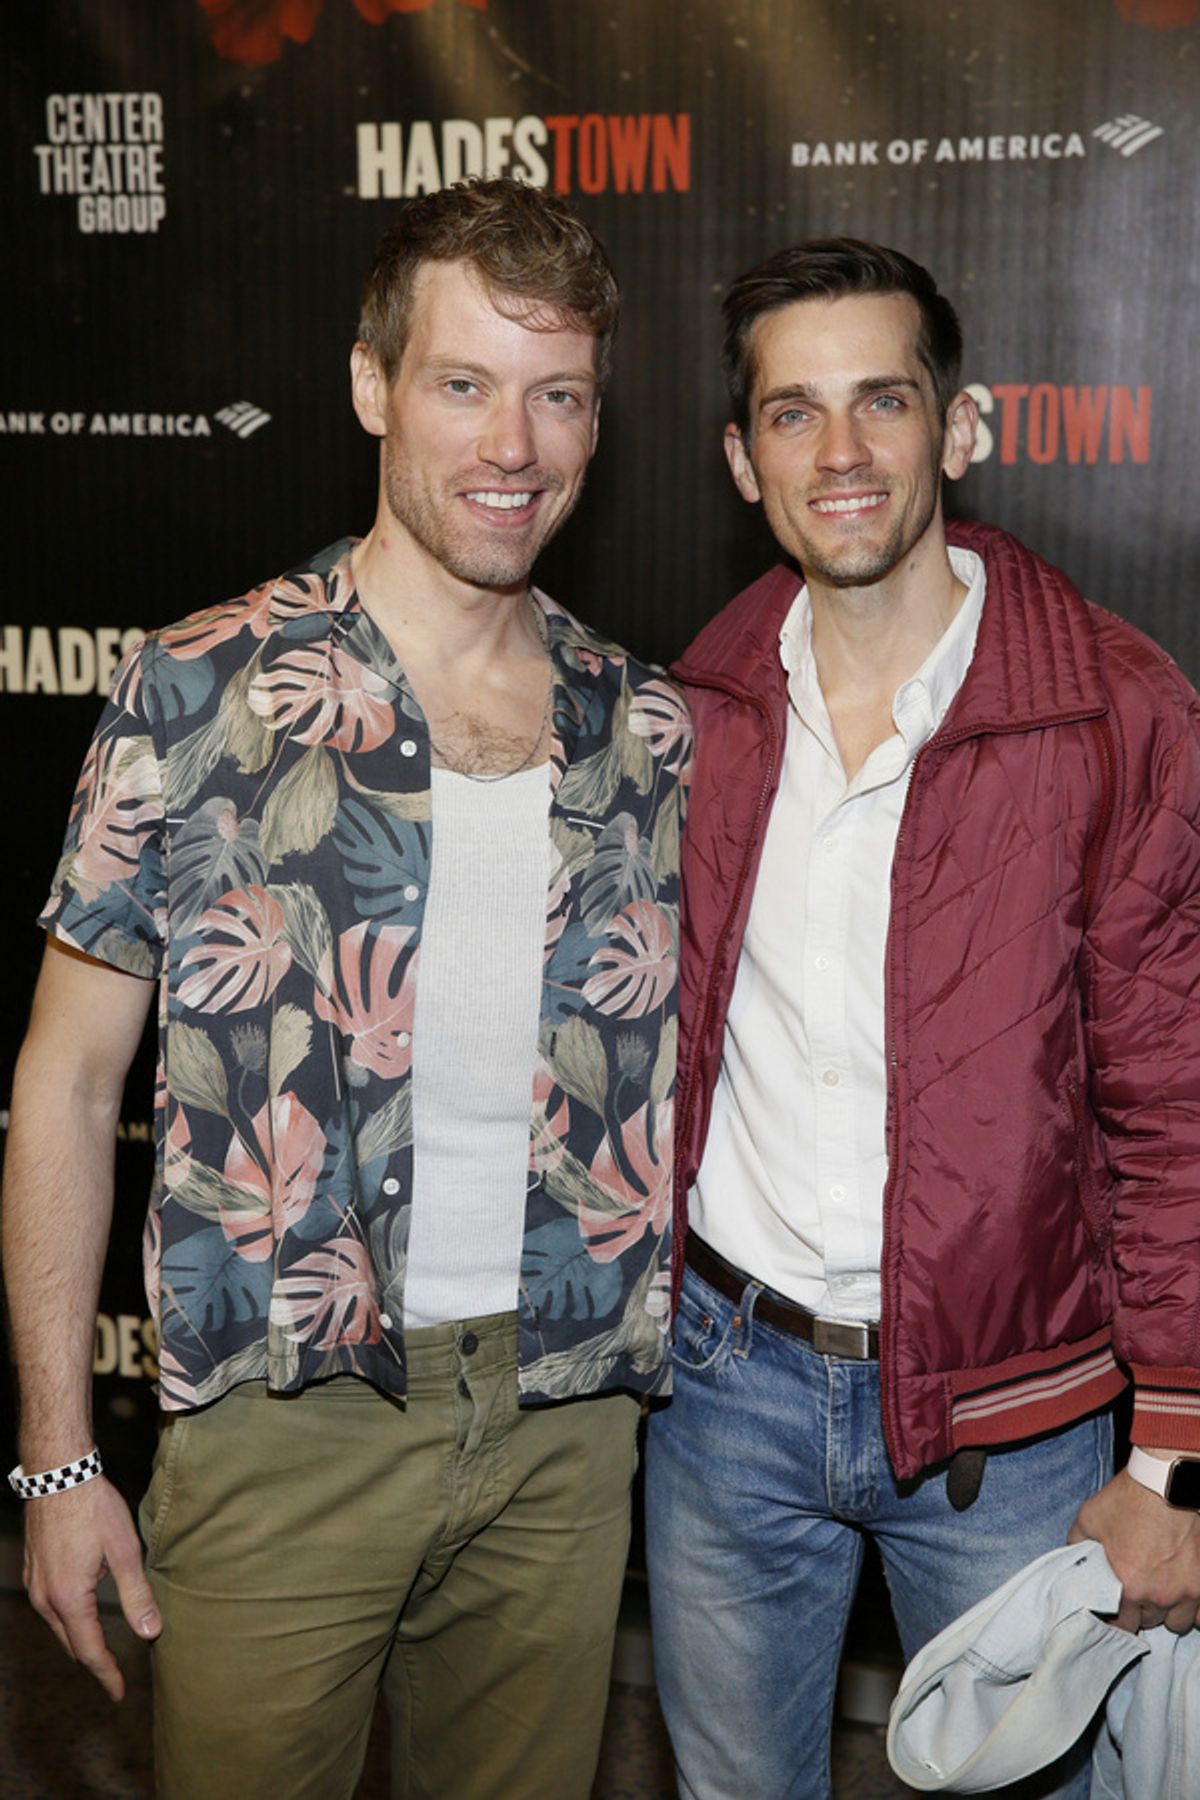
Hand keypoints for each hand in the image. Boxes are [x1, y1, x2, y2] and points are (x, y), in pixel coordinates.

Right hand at [23, 1476, 161, 1700]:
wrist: (59, 1474)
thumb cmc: (94, 1508)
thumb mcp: (124, 1550)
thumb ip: (137, 1594)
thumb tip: (151, 1632)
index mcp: (69, 1599)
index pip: (89, 1651)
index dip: (106, 1673)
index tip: (119, 1692)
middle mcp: (46, 1598)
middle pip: (72, 1643)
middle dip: (93, 1661)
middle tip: (114, 1676)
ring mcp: (36, 1585)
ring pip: (59, 1626)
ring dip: (80, 1639)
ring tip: (102, 1649)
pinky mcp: (34, 1571)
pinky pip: (51, 1607)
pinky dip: (69, 1618)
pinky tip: (82, 1611)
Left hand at [1068, 1464, 1199, 1633]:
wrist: (1165, 1482)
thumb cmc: (1128, 1499)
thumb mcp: (1089, 1519)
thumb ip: (1078, 1546)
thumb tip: (1073, 1560)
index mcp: (1127, 1587)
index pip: (1120, 1625)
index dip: (1116, 1617)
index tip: (1117, 1607)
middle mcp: (1158, 1596)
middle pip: (1149, 1622)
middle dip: (1142, 1609)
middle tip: (1138, 1588)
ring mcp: (1186, 1591)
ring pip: (1177, 1621)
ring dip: (1169, 1609)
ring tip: (1161, 1587)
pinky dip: (1194, 1607)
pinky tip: (1183, 1590)